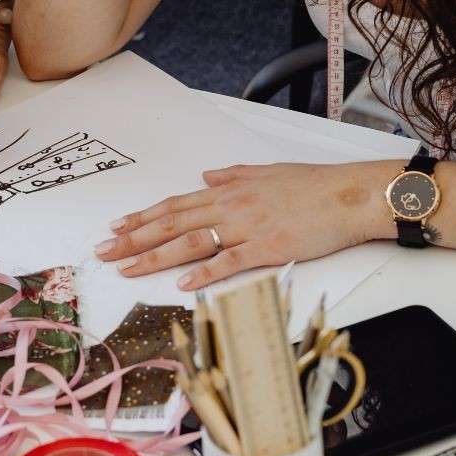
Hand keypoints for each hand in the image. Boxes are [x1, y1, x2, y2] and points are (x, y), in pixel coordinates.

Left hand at [94, 162, 400, 289]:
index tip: (117, 227)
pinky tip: (182, 283)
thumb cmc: (313, 185)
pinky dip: (204, 273)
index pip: (175, 205)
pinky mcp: (268, 248)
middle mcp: (230, 207)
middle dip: (134, 239)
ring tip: (126, 268)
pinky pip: (230, 261)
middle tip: (105, 251)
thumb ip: (233, 175)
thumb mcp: (267, 172)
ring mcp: (247, 227)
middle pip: (172, 223)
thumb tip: (206, 175)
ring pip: (190, 242)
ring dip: (155, 256)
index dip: (143, 217)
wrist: (350, 194)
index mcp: (228, 191)